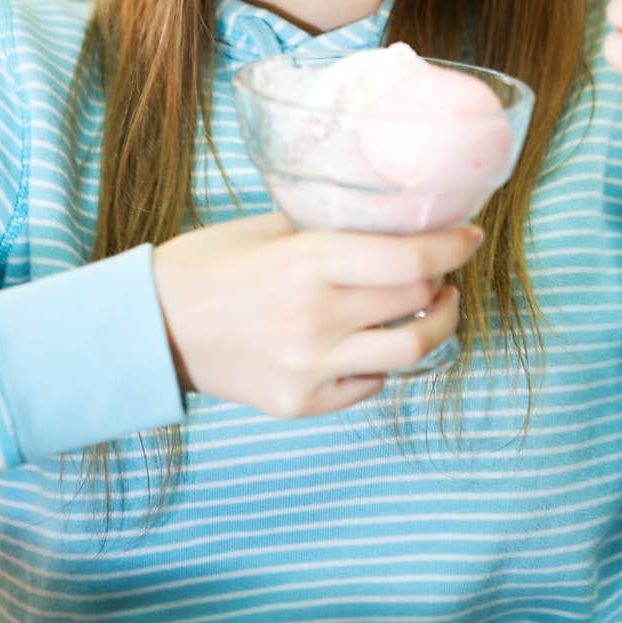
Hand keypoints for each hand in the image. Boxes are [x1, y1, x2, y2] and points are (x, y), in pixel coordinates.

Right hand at [152, 210, 481, 417]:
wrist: (150, 329)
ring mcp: (311, 368)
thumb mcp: (267, 228)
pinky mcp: (302, 404)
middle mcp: (316, 319)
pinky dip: (385, 361)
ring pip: (411, 350)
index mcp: (307, 263)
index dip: (454, 246)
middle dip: (446, 279)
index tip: (471, 234)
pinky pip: (371, 384)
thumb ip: (327, 227)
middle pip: (419, 300)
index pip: (411, 258)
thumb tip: (390, 217)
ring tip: (435, 308)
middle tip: (448, 266)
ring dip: (436, 325)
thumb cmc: (207, 266)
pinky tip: (375, 340)